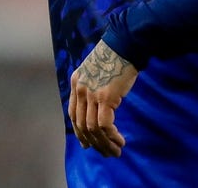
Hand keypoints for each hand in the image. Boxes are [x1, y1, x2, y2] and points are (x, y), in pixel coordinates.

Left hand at [68, 39, 137, 157]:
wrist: (124, 45)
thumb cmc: (115, 57)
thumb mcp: (96, 71)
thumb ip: (93, 86)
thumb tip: (98, 107)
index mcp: (76, 82)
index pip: (73, 114)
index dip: (80, 132)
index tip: (88, 144)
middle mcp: (80, 89)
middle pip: (82, 125)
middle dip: (94, 143)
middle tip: (106, 152)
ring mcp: (91, 93)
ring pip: (93, 128)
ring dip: (104, 143)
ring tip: (116, 151)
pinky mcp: (105, 97)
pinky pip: (104, 125)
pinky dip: (111, 136)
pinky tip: (120, 140)